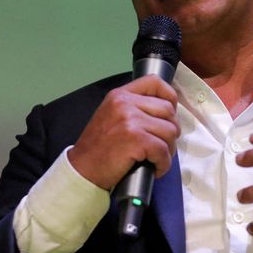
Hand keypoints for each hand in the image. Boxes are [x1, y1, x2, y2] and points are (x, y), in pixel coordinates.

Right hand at [67, 75, 179, 189]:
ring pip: (170, 131)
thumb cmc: (99, 147)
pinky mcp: (136, 140)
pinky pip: (163, 150)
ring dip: (168, 149)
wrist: (82, 170)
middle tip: (162, 145)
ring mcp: (130, 121)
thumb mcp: (111, 115)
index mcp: (120, 95)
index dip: (169, 96)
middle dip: (170, 131)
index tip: (169, 113)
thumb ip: (133, 107)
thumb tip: (166, 111)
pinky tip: (154, 168)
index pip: (154, 82)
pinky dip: (163, 163)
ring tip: (157, 158)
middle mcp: (125, 104)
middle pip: (168, 110)